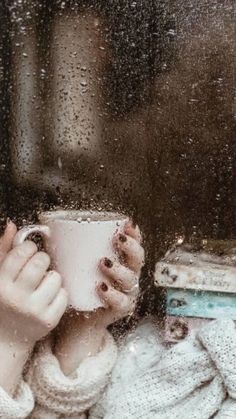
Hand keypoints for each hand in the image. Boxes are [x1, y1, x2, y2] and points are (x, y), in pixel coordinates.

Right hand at [0, 221, 67, 349]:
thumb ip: (4, 249)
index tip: (28, 252)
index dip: (28, 247)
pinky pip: (64, 294)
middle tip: (37, 267)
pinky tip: (48, 298)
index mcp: (0, 283)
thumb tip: (12, 225)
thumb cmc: (4, 300)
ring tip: (41, 285)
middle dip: (42, 260)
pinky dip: (59, 294)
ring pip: (55, 277)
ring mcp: (33, 310)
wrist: (6, 338)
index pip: (20, 252)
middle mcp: (15, 297)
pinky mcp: (49, 321)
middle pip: (41, 261)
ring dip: (51, 278)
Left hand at [55, 220, 143, 374]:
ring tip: (104, 263)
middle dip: (131, 247)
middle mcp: (129, 275)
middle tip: (118, 239)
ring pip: (130, 279)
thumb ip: (70, 249)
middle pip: (138, 259)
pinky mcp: (120, 309)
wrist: (78, 318)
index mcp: (122, 262)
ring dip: (119, 269)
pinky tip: (102, 287)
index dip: (134, 234)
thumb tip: (48, 230)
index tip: (127, 223)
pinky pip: (121, 301)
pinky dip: (112, 294)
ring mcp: (127, 293)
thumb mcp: (77, 265)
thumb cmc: (79, 286)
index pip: (134, 244)